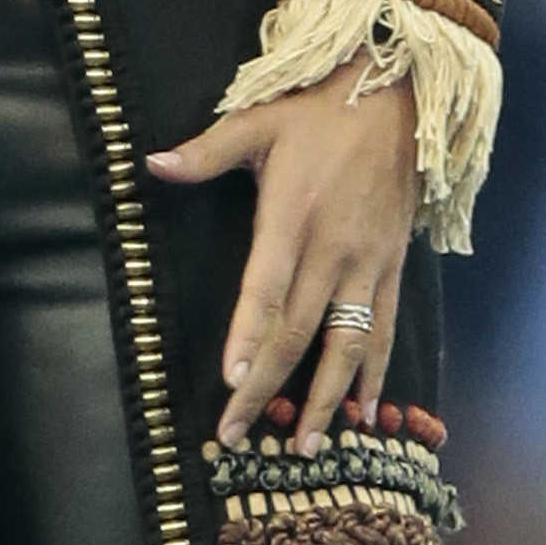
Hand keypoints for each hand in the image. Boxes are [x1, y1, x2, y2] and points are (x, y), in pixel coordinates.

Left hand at [147, 55, 415, 456]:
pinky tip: (364, 412)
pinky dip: (375, 374)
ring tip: (307, 448)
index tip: (230, 383)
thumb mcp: (256, 121)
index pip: (266, 288)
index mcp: (292, 216)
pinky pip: (383, 329)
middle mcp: (332, 248)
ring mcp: (367, 262)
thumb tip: (149, 164)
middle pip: (298, 331)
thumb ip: (205, 153)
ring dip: (327, 399)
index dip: (248, 337)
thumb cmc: (316, 111)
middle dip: (267, 388)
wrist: (396, 95)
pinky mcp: (393, 266)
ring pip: (346, 344)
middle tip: (240, 435)